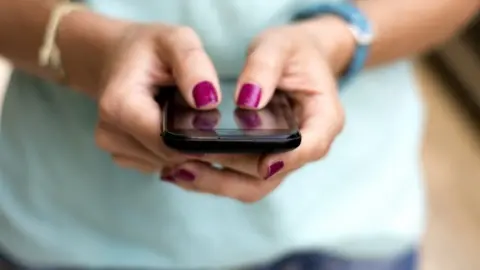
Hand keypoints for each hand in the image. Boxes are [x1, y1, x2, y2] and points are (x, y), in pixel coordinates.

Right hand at [94, 24, 221, 172]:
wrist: (119, 57)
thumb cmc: (149, 49)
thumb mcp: (177, 40)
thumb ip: (194, 65)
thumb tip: (208, 101)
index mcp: (120, 107)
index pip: (168, 142)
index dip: (196, 138)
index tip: (213, 123)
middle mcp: (110, 133)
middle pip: (168, 155)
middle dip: (192, 142)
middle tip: (201, 114)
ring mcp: (113, 147)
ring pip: (166, 163)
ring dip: (182, 147)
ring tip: (182, 116)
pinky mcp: (122, 155)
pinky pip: (158, 164)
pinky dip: (171, 151)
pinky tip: (170, 127)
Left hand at [162, 21, 346, 201]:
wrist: (296, 59)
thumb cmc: (292, 51)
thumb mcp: (279, 46)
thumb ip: (264, 68)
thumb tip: (247, 100)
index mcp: (323, 118)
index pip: (311, 146)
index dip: (287, 159)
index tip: (262, 163)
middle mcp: (305, 145)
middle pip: (271, 175)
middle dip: (229, 176)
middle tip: (187, 165)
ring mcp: (283, 157)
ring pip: (252, 184)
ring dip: (215, 182)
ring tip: (176, 169)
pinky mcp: (263, 158)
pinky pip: (240, 177)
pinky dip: (213, 175)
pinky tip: (182, 165)